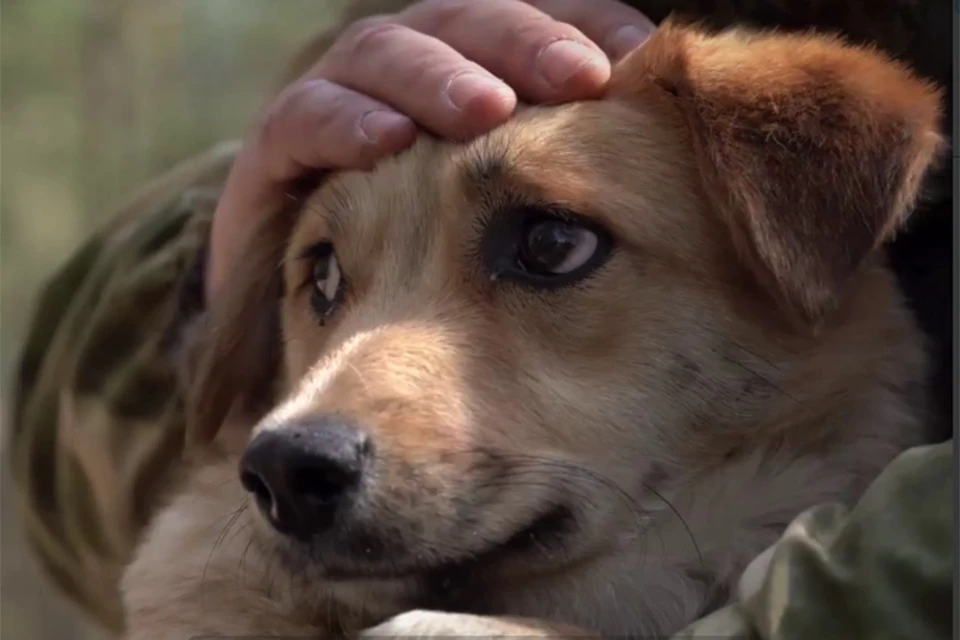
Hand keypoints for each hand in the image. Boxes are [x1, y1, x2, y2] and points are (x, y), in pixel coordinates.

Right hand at [207, 0, 653, 298]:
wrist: (340, 321)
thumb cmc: (454, 284)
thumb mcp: (530, 231)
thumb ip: (594, 185)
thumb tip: (696, 167)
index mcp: (479, 78)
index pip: (537, 24)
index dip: (585, 24)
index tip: (637, 57)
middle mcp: (416, 80)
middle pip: (469, 25)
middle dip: (525, 45)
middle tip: (579, 78)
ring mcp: (347, 106)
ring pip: (388, 55)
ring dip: (438, 77)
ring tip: (487, 110)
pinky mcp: (282, 152)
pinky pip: (304, 119)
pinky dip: (343, 123)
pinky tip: (386, 143)